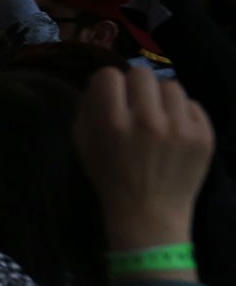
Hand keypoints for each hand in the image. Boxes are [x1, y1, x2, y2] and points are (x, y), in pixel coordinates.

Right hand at [73, 67, 212, 250]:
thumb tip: (100, 83)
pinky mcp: (203, 135)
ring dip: (161, 98)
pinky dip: (182, 114)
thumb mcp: (83, 145)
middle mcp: (147, 120)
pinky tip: (175, 131)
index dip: (107, 83)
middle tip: (136, 104)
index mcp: (113, 123)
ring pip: (171, 85)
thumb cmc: (110, 178)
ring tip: (159, 117)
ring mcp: (180, 127)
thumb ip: (87, 109)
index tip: (111, 95)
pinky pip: (193, 104)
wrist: (149, 213)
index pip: (110, 75)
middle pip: (142, 73)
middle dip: (135, 86)